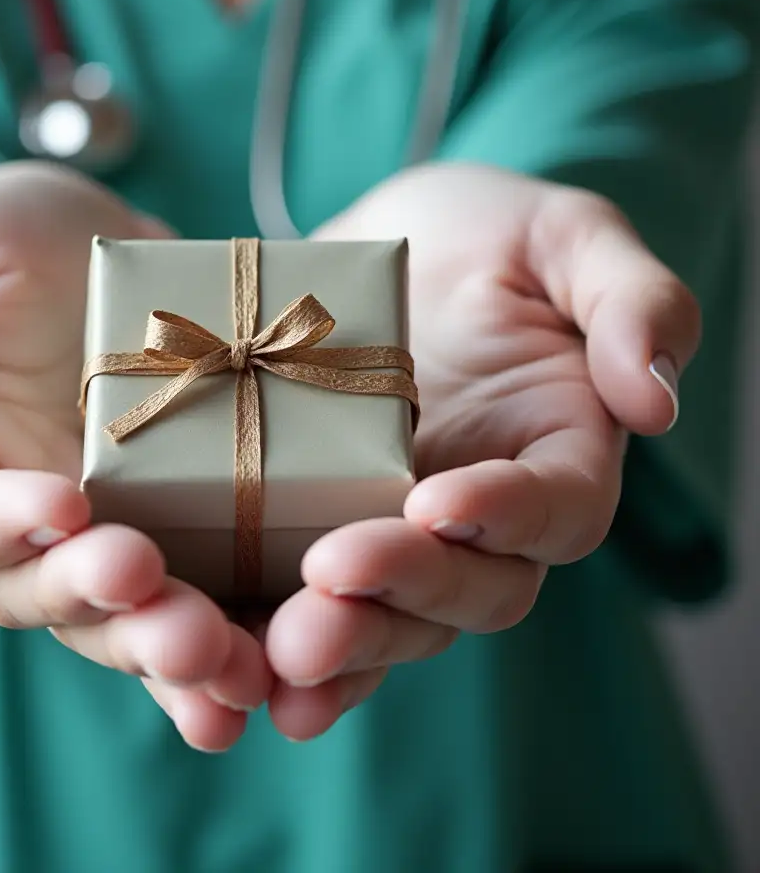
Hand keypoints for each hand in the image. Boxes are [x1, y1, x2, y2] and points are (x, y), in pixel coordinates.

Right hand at [0, 162, 271, 752]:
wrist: (105, 245)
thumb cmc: (1, 238)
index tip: (63, 503)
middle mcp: (21, 521)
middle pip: (42, 595)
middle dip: (105, 608)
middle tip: (171, 617)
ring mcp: (105, 531)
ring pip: (122, 618)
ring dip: (171, 652)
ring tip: (227, 660)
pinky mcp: (180, 527)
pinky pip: (198, 597)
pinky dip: (229, 641)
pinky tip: (265, 665)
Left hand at [263, 164, 697, 741]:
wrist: (391, 245)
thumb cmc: (492, 234)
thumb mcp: (566, 235)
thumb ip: (630, 301)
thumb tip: (656, 401)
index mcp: (557, 452)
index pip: (554, 508)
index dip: (505, 514)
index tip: (437, 501)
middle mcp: (485, 515)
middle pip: (469, 587)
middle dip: (403, 590)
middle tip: (331, 579)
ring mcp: (405, 531)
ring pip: (394, 618)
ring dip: (344, 643)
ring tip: (280, 651)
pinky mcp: (332, 528)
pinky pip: (322, 603)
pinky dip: (286, 640)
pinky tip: (245, 667)